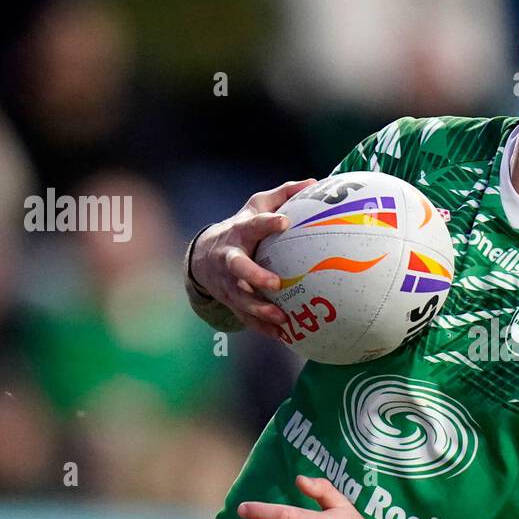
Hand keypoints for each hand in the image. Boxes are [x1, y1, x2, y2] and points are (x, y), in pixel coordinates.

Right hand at [189, 179, 316, 338]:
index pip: (253, 225)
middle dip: (254, 275)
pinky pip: (245, 317)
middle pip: (237, 267)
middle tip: (275, 283)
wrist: (203, 256)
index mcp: (240, 232)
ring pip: (240, 297)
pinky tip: (282, 336)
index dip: (267, 223)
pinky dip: (262, 327)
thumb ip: (284, 194)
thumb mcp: (257, 206)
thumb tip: (314, 182)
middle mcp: (230, 258)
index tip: (284, 222)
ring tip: (281, 319)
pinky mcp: (230, 300)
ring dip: (259, 309)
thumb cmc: (242, 227)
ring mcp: (228, 282)